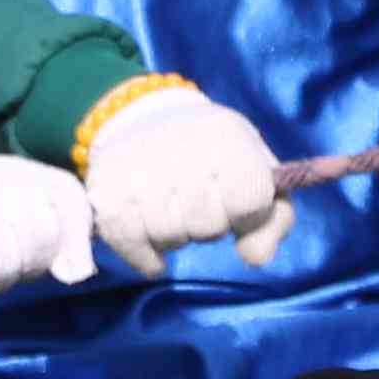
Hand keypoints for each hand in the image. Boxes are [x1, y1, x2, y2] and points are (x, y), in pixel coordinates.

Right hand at [78, 81, 293, 274]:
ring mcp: (137, 170)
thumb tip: (255, 258)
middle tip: (197, 202)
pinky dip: (147, 254)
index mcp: (225, 137)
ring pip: (171, 238)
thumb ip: (274, 218)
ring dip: (176, 236)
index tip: (235, 200)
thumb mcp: (255, 170)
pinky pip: (134, 246)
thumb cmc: (213, 153)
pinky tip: (150, 235)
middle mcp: (179, 147)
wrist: (142, 120)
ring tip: (171, 210)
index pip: (249, 201)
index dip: (246, 213)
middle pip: (208, 226)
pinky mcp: (105, 193)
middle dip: (208, 225)